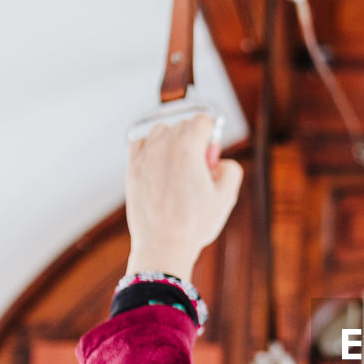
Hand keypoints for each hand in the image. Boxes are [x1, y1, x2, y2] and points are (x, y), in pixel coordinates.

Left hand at [124, 113, 242, 281]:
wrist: (163, 244)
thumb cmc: (195, 223)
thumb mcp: (227, 197)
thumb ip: (231, 169)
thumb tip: (220, 161)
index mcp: (189, 147)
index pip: (203, 119)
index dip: (212, 135)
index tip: (211, 155)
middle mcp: (164, 145)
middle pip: (184, 125)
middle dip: (195, 141)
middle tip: (199, 170)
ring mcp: (145, 156)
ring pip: (161, 131)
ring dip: (172, 141)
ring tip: (178, 168)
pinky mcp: (132, 169)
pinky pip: (139, 143)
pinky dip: (150, 147)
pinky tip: (158, 165)